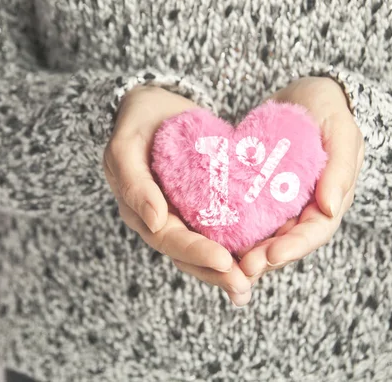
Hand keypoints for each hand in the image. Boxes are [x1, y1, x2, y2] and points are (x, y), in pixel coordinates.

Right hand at [103, 86, 251, 305]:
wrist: (156, 105)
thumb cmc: (137, 120)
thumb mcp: (125, 146)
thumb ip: (133, 182)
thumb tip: (155, 222)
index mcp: (139, 211)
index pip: (167, 239)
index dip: (195, 253)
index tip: (225, 261)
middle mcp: (161, 219)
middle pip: (187, 254)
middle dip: (216, 273)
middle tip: (244, 285)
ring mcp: (182, 214)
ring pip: (205, 248)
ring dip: (228, 269)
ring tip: (254, 282)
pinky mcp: (203, 205)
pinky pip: (221, 228)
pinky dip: (240, 242)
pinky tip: (265, 251)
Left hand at [240, 77, 364, 285]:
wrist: (304, 94)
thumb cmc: (328, 109)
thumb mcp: (342, 132)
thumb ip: (341, 168)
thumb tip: (331, 207)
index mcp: (328, 200)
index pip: (313, 232)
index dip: (294, 247)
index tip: (270, 255)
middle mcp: (303, 208)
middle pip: (285, 241)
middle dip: (264, 258)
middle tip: (240, 269)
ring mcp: (279, 202)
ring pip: (262, 233)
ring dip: (245, 250)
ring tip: (223, 262)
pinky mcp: (256, 192)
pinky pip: (244, 213)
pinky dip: (231, 227)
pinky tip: (210, 236)